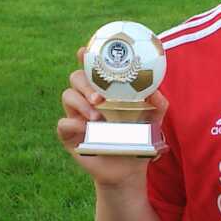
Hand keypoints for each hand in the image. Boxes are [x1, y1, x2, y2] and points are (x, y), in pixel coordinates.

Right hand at [56, 46, 167, 187]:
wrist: (128, 170)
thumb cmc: (138, 141)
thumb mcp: (152, 123)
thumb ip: (158, 106)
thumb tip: (156, 92)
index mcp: (105, 92)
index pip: (92, 68)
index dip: (86, 56)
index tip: (85, 50)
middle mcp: (88, 100)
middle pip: (76, 77)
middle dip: (85, 82)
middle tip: (99, 97)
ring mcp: (77, 116)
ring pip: (67, 96)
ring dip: (80, 103)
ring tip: (97, 116)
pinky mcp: (70, 136)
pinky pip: (63, 124)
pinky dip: (72, 123)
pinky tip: (85, 129)